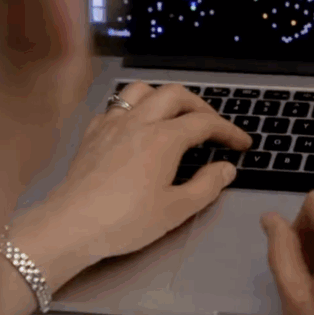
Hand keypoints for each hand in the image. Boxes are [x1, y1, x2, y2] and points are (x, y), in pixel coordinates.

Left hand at [38, 81, 252, 261]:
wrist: (72, 224)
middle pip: (175, 94)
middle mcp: (138, 121)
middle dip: (199, 105)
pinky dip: (132, 109)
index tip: (241, 143)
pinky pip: (115, 106)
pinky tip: (134, 127)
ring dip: (162, 96)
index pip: (204, 123)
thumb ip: (206, 186)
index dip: (228, 130)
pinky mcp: (92, 133)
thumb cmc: (125, 221)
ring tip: (173, 115)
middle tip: (212, 125)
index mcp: (163, 138)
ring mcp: (112, 124)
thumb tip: (225, 169)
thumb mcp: (176, 210)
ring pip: (141, 90)